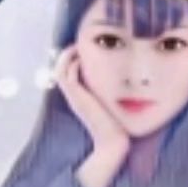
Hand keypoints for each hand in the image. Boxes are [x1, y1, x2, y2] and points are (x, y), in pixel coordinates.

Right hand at [52, 44, 127, 186]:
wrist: (114, 143)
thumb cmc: (120, 127)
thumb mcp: (115, 106)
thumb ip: (114, 94)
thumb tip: (127, 82)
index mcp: (80, 97)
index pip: (69, 73)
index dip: (72, 60)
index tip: (84, 49)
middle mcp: (74, 96)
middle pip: (60, 68)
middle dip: (67, 54)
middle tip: (79, 43)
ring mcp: (74, 97)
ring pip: (60, 69)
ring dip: (68, 55)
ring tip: (78, 45)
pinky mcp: (77, 98)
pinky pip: (67, 75)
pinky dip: (72, 63)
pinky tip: (82, 57)